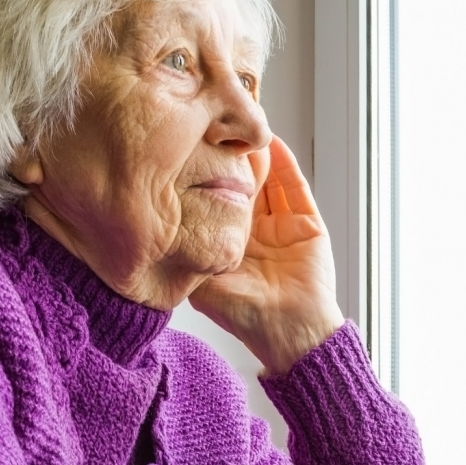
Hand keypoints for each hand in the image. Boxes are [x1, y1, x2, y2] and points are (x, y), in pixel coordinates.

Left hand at [189, 136, 344, 375]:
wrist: (290, 333)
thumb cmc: (245, 315)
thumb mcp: (203, 283)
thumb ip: (187, 256)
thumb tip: (158, 230)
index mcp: (230, 244)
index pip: (216, 201)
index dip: (206, 178)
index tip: (192, 153)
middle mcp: (255, 232)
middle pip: (242, 185)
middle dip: (230, 160)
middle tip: (217, 131)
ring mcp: (282, 225)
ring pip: (268, 181)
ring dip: (256, 156)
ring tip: (242, 131)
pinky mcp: (307, 224)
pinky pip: (295, 188)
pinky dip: (285, 164)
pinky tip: (272, 144)